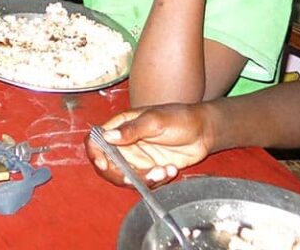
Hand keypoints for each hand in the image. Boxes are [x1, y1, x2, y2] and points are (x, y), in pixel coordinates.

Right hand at [86, 105, 212, 186]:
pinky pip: (144, 182)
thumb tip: (107, 136)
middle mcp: (125, 144)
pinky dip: (156, 181)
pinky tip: (170, 170)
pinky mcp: (150, 169)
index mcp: (120, 126)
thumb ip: (131, 129)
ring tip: (163, 171)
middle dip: (120, 175)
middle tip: (134, 179)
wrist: (204, 132)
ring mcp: (137, 158)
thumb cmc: (179, 118)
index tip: (104, 163)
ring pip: (126, 177)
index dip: (95, 152)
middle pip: (107, 164)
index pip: (96, 140)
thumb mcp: (155, 121)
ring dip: (142, 179)